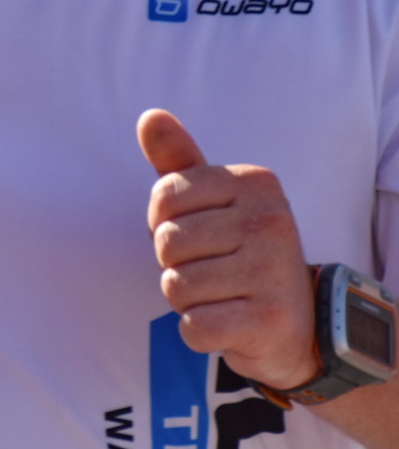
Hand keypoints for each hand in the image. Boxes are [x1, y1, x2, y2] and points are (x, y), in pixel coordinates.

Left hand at [139, 109, 318, 388]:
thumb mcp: (214, 200)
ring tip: (224, 295)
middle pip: (167, 243)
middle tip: (215, 270)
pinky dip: (199, 331)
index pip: (164, 196)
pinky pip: (192, 325)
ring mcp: (273, 271)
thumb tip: (149, 116)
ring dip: (188, 299)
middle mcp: (271, 221)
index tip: (200, 233)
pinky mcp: (268, 320)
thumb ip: (178, 159)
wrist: (300, 324)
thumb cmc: (240, 253)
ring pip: (175, 286)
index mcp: (257, 183)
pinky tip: (229, 323)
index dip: (164, 222)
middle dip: (176, 264)